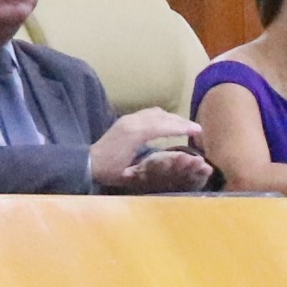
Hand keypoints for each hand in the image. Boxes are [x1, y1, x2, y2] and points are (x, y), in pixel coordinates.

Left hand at [89, 107, 207, 191]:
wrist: (88, 162)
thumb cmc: (109, 171)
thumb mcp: (130, 174)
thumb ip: (151, 166)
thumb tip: (173, 162)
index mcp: (135, 134)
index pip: (164, 126)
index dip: (182, 127)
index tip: (198, 130)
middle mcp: (133, 121)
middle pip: (162, 116)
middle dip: (181, 121)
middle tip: (196, 129)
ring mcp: (129, 118)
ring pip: (156, 112)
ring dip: (172, 118)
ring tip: (185, 126)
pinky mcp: (127, 119)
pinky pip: (149, 113)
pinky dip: (163, 116)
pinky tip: (168, 123)